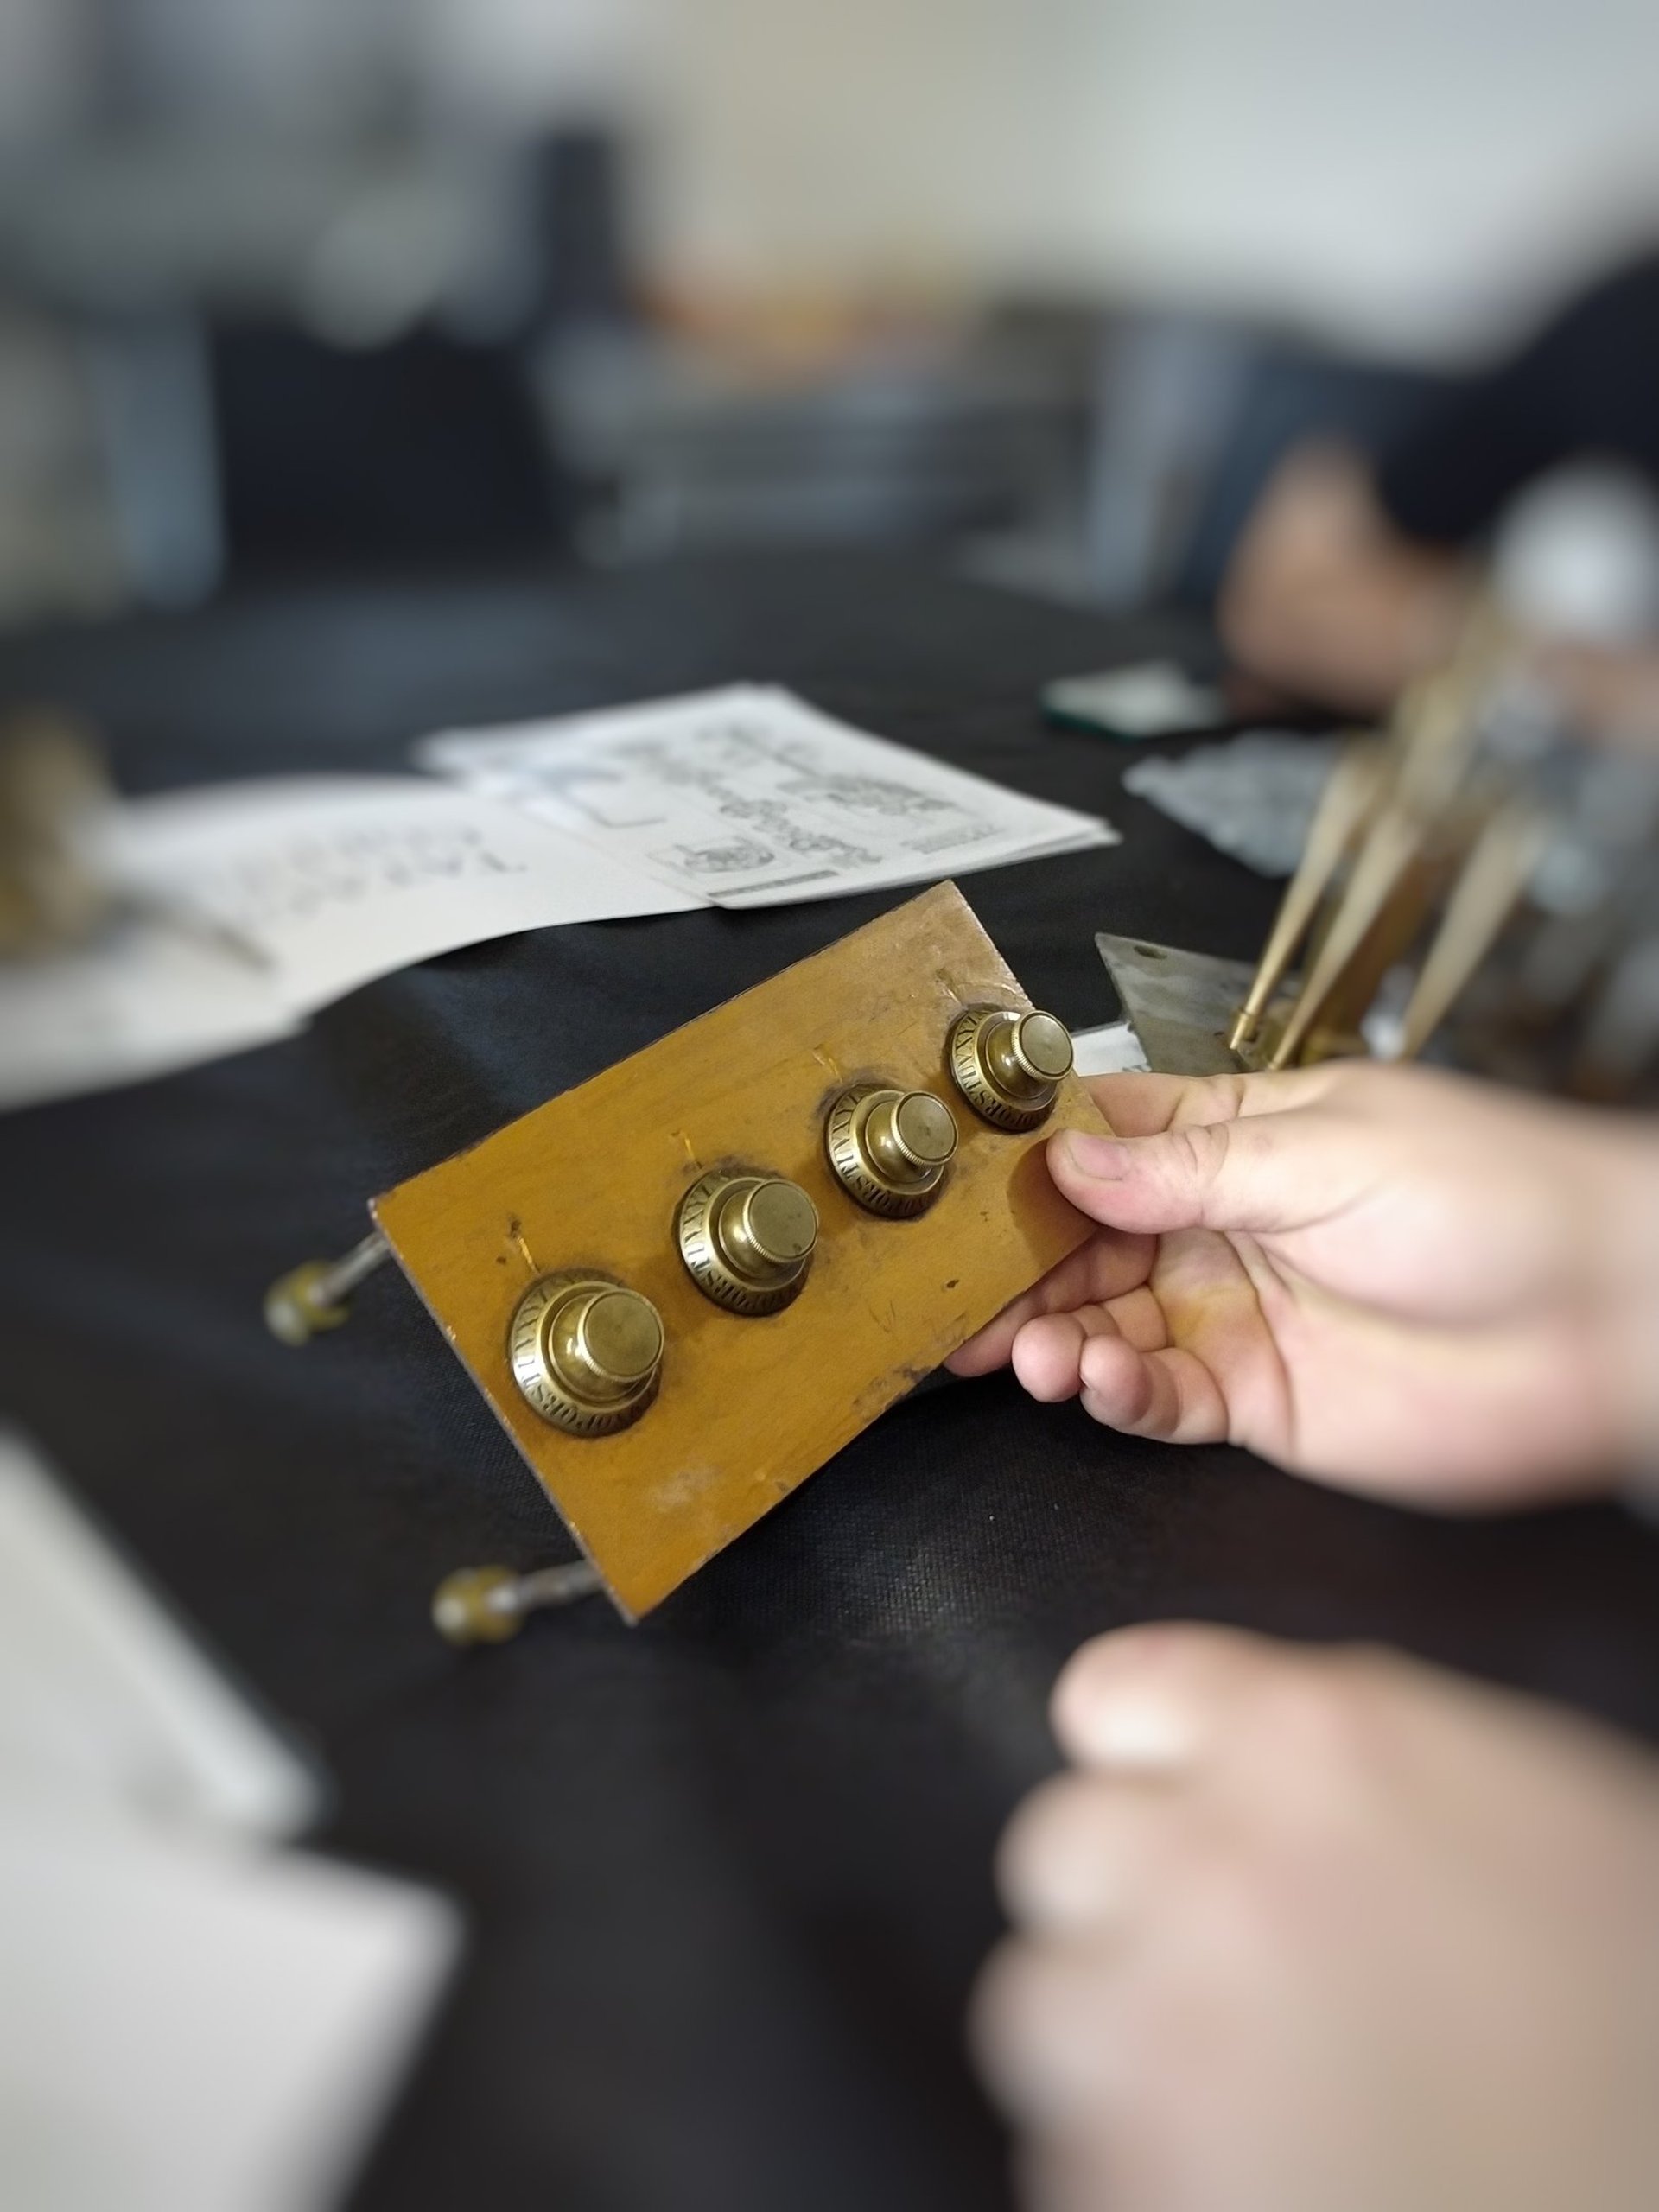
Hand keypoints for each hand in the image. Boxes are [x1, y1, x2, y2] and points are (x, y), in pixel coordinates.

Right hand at [949, 1061, 1658, 1506]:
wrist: (1607, 1320)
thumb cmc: (1504, 1201)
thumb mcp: (1332, 1151)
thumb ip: (1190, 1166)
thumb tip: (1072, 1156)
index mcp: (1242, 1142)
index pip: (1104, 1141)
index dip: (1028, 1165)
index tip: (959, 1192)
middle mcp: (1226, 1227)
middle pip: (1083, 1244)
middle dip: (1015, 1269)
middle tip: (959, 1296)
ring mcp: (1236, 1315)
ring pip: (1106, 1325)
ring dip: (1052, 1335)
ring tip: (1023, 1348)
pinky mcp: (1259, 1401)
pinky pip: (1158, 1400)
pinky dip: (1113, 1394)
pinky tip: (1091, 1381)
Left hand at [973, 1622, 1658, 2211]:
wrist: (1647, 2201)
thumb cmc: (1637, 2026)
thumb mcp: (1546, 1828)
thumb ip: (1388, 1770)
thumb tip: (1287, 1773)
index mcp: (1329, 1748)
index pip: (1122, 1694)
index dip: (1146, 1758)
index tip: (1162, 1800)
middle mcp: (1219, 1863)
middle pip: (1065, 1847)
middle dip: (1126, 1905)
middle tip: (1222, 1971)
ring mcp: (1162, 2028)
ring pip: (1046, 2003)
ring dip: (1117, 2045)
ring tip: (1237, 2094)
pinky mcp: (1135, 2180)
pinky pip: (1076, 2151)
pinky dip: (1141, 2169)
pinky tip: (1254, 2181)